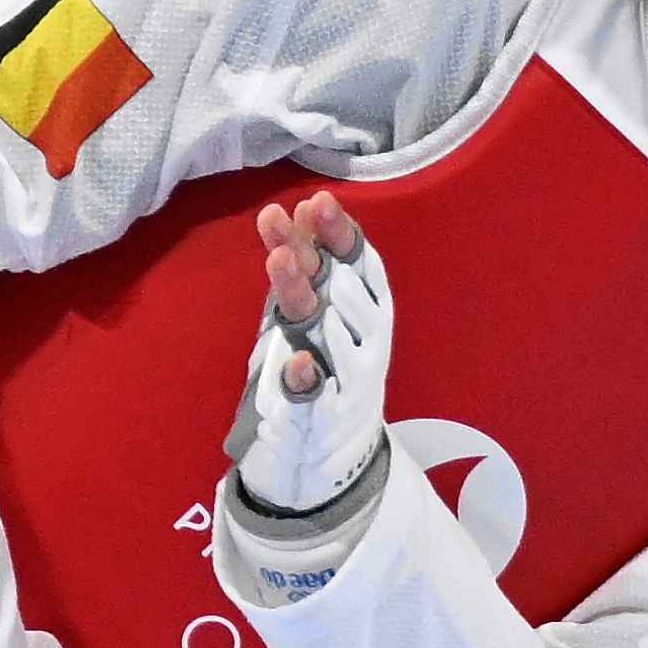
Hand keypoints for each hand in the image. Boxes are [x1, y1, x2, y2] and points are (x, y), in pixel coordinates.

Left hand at [224, 190, 392, 513]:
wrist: (334, 445)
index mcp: (367, 307)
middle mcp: (366, 337)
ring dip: (305, 299)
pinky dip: (308, 381)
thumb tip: (303, 205)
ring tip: (280, 262)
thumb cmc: (326, 361)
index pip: (358, 261)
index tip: (312, 202)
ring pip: (328, 333)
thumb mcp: (318, 307)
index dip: (337, 232)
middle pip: (339, 289)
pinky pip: (319, 397)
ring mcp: (350, 376)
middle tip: (283, 224)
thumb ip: (310, 261)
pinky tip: (299, 364)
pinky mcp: (328, 414)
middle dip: (313, 256)